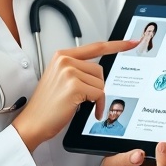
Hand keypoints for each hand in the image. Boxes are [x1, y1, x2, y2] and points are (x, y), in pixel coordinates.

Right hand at [11, 40, 137, 151]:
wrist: (33, 123)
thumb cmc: (48, 106)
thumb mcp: (60, 79)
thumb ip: (77, 69)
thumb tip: (100, 72)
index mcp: (62, 55)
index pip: (96, 46)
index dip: (117, 45)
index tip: (132, 42)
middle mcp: (65, 60)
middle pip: (101, 70)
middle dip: (98, 87)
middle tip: (86, 99)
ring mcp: (69, 72)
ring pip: (100, 83)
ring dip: (97, 98)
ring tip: (84, 106)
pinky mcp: (74, 86)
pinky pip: (99, 94)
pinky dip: (98, 106)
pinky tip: (89, 111)